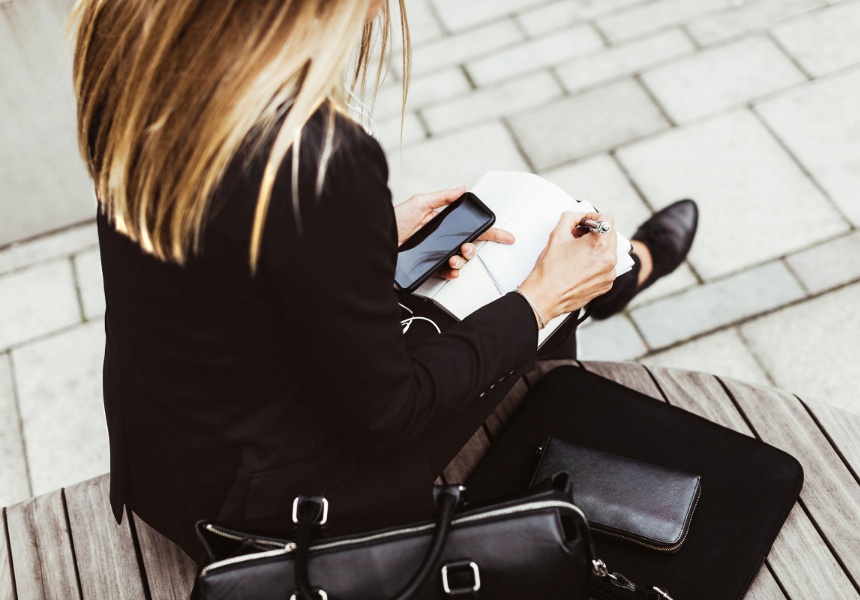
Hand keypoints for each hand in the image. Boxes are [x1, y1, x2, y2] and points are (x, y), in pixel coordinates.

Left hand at [395, 187, 514, 279]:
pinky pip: (445, 272)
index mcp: (442, 223)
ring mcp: (435, 253)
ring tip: (454, 258)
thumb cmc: (393, 220)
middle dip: (473, 249)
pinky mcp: (427, 265)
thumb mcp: (418, 203)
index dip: (489, 232)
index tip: (505, 236)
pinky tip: (451, 269)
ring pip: (459, 260)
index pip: (470, 228)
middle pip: (468, 246)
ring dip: (462, 260)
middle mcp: (440, 239)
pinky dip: (451, 272)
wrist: (376, 239)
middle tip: (467, 248)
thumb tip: (462, 189)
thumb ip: (442, 197)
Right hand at [519, 212, 617, 323]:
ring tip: (578, 253)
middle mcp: (609, 259)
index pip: (607, 220)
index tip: (585, 222)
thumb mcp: (557, 235)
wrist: (545, 296)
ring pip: (608, 252)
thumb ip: (570, 218)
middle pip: (610, 235)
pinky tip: (580, 266)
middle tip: (578, 236)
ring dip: (596, 248)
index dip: (594, 216)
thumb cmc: (550, 270)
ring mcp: (609, 274)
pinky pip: (606, 267)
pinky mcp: (605, 285)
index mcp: (599, 244)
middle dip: (595, 232)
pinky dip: (596, 263)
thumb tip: (578, 217)